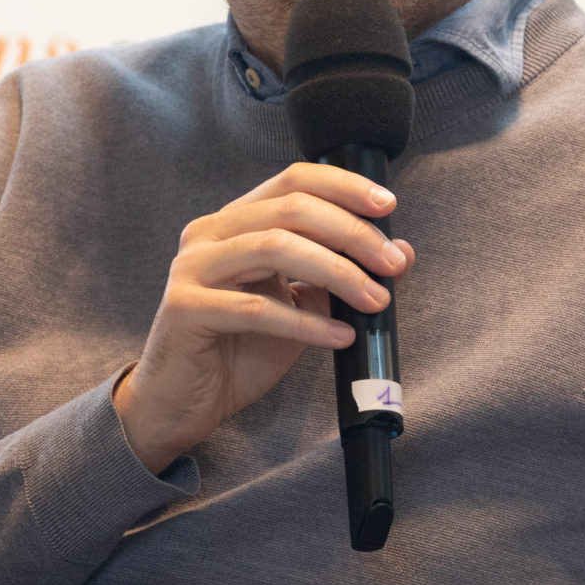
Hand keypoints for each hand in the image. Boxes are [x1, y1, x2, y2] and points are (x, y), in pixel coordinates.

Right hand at [112, 164, 412, 472]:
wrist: (185, 402)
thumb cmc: (241, 348)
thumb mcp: (303, 305)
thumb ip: (342, 274)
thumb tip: (401, 251)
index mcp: (235, 221)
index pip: (293, 181)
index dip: (343, 186)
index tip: (388, 205)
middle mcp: (208, 233)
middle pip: (291, 210)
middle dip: (352, 233)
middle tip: (393, 264)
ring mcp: (191, 268)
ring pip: (274, 248)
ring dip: (336, 272)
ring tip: (375, 300)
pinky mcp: (184, 308)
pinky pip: (256, 309)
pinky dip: (307, 323)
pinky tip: (340, 337)